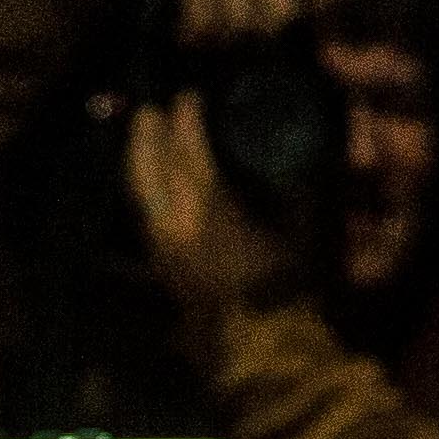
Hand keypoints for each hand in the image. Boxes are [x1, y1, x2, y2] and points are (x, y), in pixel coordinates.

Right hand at [104, 0, 339, 44]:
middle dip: (263, 33)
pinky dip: (192, 34)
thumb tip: (268, 17)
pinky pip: (206, 20)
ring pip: (244, 23)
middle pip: (285, 11)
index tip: (305, 16)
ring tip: (203, 35)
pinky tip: (182, 33)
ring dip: (221, 39)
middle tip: (238, 35)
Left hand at [124, 93, 298, 318]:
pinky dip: (144, 187)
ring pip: (138, 190)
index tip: (191, 95)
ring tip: (146, 136)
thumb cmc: (282, 285)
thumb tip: (300, 155)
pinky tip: (153, 180)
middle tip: (152, 108)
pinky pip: (142, 212)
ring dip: (139, 159)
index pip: (188, 150)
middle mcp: (173, 222)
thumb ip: (297, 189)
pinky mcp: (159, 263)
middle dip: (147, 133)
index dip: (186, 118)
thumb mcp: (299, 229)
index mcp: (208, 208)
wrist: (256, 343)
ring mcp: (160, 244)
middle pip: (147, 167)